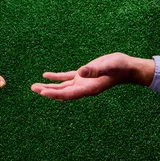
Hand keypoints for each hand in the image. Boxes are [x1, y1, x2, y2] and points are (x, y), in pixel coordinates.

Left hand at [30, 53, 154, 100]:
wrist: (127, 67)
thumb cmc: (119, 67)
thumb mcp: (108, 66)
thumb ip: (95, 70)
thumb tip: (81, 72)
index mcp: (89, 89)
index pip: (68, 94)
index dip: (55, 94)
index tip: (43, 92)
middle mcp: (83, 88)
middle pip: (62, 92)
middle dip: (47, 91)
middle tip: (33, 88)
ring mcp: (82, 82)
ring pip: (62, 87)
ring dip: (49, 86)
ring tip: (35, 86)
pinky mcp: (83, 75)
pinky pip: (66, 78)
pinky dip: (56, 77)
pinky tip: (46, 75)